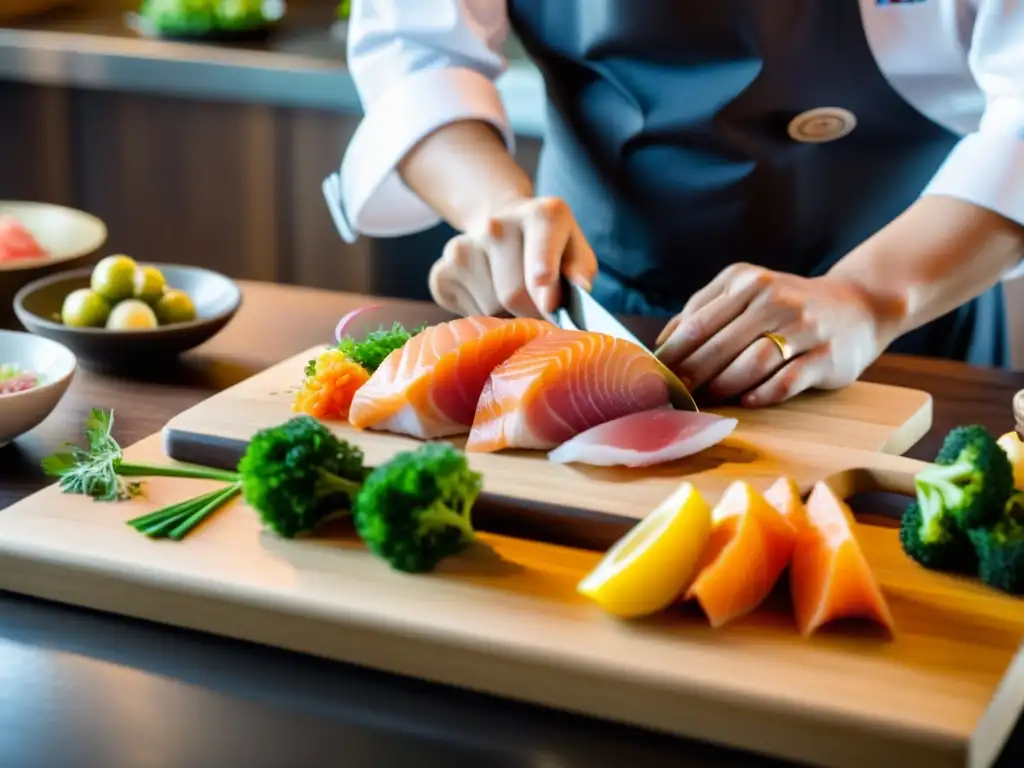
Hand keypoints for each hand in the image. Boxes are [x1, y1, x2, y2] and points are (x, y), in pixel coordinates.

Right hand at [428, 196, 597, 316]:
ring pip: (490, 307)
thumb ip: (580, 270)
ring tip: (512, 295)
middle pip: (513, 293)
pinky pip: (466, 312)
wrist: (502, 225)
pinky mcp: (440, 272)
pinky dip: (482, 315)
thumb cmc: (550, 249)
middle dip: (531, 312)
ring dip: (506, 314)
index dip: (543, 275)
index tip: (548, 302)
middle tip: (538, 307)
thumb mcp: (575, 253)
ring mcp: (461, 246)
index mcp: (540, 214)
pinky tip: (489, 295)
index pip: (540, 250)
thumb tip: (579, 286)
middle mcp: (496, 224)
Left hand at [654, 264, 893, 406]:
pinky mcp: (826, 355)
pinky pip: (784, 381)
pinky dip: (760, 395)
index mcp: (745, 280)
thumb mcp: (745, 294)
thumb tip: (659, 345)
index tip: (651, 378)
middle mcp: (773, 298)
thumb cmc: (786, 306)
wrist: (859, 305)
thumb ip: (703, 312)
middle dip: (689, 376)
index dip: (670, 356)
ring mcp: (802, 326)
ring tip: (708, 398)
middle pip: (717, 345)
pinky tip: (746, 401)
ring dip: (723, 386)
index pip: (696, 323)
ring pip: (749, 363)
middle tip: (672, 398)